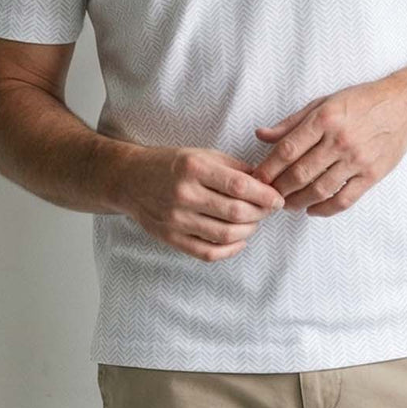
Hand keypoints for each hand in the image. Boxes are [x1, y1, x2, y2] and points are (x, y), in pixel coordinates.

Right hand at [126, 145, 284, 259]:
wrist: (129, 180)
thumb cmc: (170, 164)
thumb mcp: (201, 154)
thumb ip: (233, 168)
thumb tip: (266, 183)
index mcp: (193, 168)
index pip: (240, 186)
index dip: (265, 195)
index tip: (277, 198)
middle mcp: (184, 194)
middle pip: (236, 212)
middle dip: (261, 213)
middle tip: (268, 210)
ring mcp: (176, 220)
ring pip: (226, 235)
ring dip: (249, 231)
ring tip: (254, 223)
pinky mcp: (171, 239)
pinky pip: (208, 253)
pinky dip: (230, 250)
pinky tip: (239, 240)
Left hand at [249, 78, 406, 215]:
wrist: (404, 106)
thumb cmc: (362, 101)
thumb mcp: (324, 102)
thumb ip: (292, 122)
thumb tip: (261, 135)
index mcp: (324, 119)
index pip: (287, 150)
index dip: (268, 169)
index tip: (257, 179)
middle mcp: (339, 140)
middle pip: (300, 173)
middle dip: (279, 189)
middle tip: (269, 196)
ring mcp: (357, 159)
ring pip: (320, 190)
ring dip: (298, 202)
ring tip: (288, 204)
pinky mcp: (372, 174)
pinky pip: (344, 199)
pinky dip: (325, 209)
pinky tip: (313, 210)